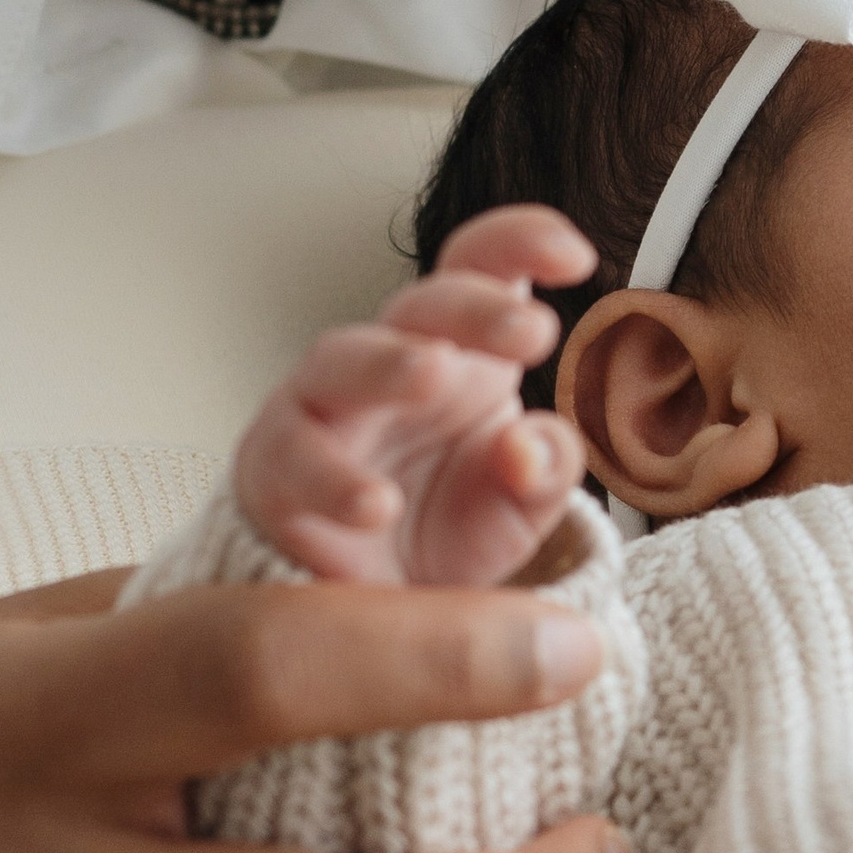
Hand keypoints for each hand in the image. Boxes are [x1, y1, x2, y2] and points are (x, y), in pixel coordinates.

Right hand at [238, 205, 594, 586]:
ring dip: (387, 361)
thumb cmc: (447, 528)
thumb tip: (528, 445)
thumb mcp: (520, 505)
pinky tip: (378, 506)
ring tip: (435, 374)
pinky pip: (293, 461)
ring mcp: (325, 411)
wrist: (374, 609)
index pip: (481, 269)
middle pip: (420, 305)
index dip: (521, 243)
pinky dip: (333, 480)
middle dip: (474, 306)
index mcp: (463, 352)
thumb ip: (545, 468)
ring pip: (339, 361)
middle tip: (532, 330)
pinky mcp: (276, 473)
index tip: (576, 258)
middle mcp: (390, 364)